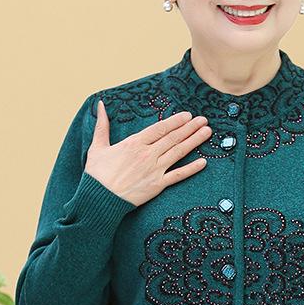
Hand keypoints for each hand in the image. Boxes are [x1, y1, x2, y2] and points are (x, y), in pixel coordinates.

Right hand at [86, 99, 211, 206]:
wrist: (98, 199)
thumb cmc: (97, 174)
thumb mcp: (97, 146)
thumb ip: (102, 125)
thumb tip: (101, 105)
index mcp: (134, 143)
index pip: (160, 128)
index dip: (175, 121)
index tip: (187, 116)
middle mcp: (147, 154)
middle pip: (173, 138)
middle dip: (189, 128)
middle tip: (203, 120)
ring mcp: (154, 170)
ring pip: (178, 152)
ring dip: (194, 141)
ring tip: (206, 132)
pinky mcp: (157, 185)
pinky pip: (178, 175)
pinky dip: (191, 169)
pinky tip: (203, 162)